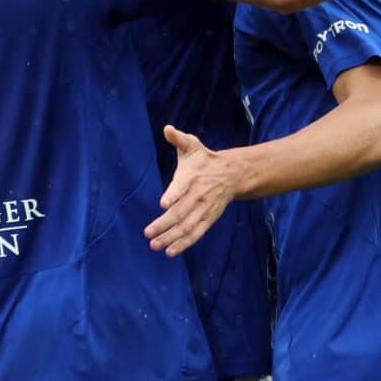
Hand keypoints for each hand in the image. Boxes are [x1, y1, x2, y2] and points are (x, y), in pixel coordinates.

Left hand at [144, 126, 240, 256]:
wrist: (232, 174)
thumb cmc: (204, 160)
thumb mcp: (192, 146)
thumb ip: (179, 139)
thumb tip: (168, 129)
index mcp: (192, 177)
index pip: (182, 186)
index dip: (173, 195)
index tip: (163, 203)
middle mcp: (198, 195)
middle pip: (181, 212)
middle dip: (165, 224)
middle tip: (148, 232)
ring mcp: (204, 210)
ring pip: (187, 226)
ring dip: (172, 238)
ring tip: (155, 246)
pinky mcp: (208, 219)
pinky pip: (196, 233)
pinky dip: (184, 243)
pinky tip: (171, 251)